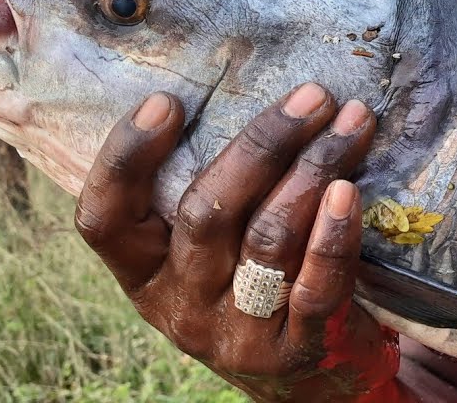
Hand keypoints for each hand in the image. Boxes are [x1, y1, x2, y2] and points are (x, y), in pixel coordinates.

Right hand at [74, 83, 406, 401]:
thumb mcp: (207, 250)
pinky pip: (314, 287)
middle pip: (206, 213)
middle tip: (312, 96)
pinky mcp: (293, 350)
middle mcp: (179, 304)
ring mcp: (235, 333)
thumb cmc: (251, 283)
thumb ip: (208, 190)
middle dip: (263, 144)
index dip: (126, 158)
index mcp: (143, 271)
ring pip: (268, 238)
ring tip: (352, 123)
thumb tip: (234, 82)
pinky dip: (334, 236)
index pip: (104, 218)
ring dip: (313, 170)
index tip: (167, 101)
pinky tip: (349, 192)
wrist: (303, 379)